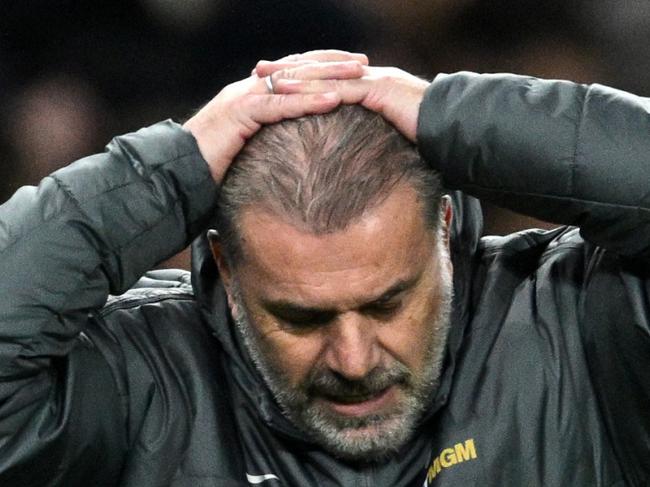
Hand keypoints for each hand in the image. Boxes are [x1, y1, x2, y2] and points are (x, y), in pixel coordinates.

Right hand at [184, 50, 367, 182]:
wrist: (179, 169)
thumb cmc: (212, 163)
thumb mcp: (246, 144)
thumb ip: (266, 136)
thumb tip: (289, 146)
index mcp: (252, 93)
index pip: (293, 71)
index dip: (322, 65)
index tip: (351, 66)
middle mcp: (249, 88)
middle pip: (298, 68)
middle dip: (332, 62)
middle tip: (364, 61)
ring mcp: (243, 97)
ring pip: (293, 80)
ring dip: (328, 76)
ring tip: (358, 74)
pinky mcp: (240, 113)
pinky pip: (280, 104)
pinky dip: (309, 101)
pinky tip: (334, 99)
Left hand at [262, 64, 428, 142]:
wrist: (453, 130)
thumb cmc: (425, 137)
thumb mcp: (392, 133)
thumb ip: (372, 133)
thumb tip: (358, 150)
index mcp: (369, 83)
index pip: (328, 75)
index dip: (300, 75)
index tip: (273, 79)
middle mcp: (367, 75)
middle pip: (320, 67)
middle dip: (288, 68)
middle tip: (259, 70)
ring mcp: (372, 79)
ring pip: (325, 74)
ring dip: (294, 75)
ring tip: (266, 78)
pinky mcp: (378, 89)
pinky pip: (339, 87)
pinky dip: (314, 88)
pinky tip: (292, 91)